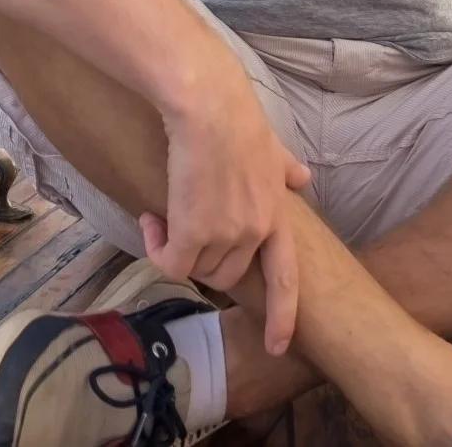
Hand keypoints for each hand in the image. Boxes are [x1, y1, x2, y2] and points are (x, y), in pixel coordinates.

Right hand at [144, 78, 310, 353]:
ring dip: (174, 249)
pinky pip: (169, 261)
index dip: (283, 315)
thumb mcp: (271, 146)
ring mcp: (227, 233)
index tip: (278, 346)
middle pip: (225, 275)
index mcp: (277, 215)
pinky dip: (155, 246)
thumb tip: (301, 177)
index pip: (286, 279)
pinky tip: (150, 218)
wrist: (207, 106)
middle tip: (180, 227)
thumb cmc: (235, 117)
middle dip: (201, 259)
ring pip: (195, 268)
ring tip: (163, 215)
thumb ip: (284, 167)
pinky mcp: (194, 231)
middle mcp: (256, 231)